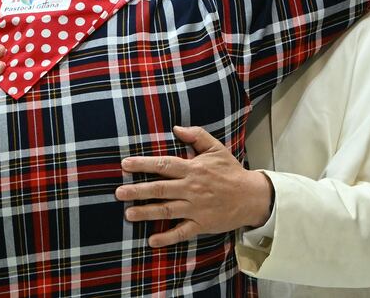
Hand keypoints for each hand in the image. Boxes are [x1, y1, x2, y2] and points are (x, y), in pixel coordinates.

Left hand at [115, 125, 272, 247]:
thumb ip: (196, 136)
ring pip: (167, 210)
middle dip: (137, 190)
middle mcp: (192, 188)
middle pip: (160, 189)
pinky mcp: (201, 224)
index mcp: (193, 169)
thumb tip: (176, 128)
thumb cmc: (231, 171)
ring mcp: (196, 208)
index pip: (164, 165)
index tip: (125, 164)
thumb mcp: (216, 148)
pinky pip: (182, 232)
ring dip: (146, 212)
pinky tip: (152, 240)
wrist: (251, 196)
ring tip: (128, 213)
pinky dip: (167, 237)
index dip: (143, 164)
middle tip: (118, 192)